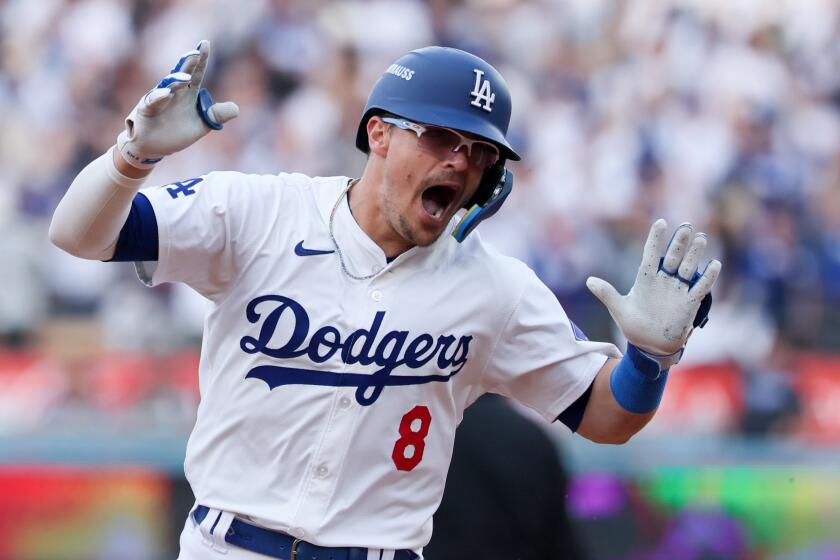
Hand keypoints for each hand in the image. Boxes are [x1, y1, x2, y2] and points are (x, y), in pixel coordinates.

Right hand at [117, 40, 238, 168]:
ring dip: (176, 81)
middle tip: (197, 52)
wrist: (153, 147)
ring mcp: (159, 99)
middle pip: (182, 74)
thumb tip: (236, 109)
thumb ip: (217, 115)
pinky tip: (165, 94)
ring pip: (168, 86)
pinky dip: (158, 97)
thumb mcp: (201, 125)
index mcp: (188, 93)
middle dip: (188, 63)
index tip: (205, 43)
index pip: (196, 73)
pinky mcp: (146, 109)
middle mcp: (174, 92)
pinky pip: (152, 101)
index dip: (201, 59)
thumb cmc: (176, 132)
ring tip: (185, 78)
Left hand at [586, 219, 720, 359]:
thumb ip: (607, 294)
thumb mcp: (618, 309)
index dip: (655, 239)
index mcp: (645, 278)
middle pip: (672, 256)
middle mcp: (663, 280)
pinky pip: (700, 287)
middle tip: (686, 226)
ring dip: (694, 254)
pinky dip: (707, 277)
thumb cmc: (633, 325)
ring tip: (701, 238)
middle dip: (679, 242)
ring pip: (687, 267)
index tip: (661, 222)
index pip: (651, 253)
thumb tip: (589, 280)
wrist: (649, 344)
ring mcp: (678, 289)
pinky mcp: (689, 302)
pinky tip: (714, 264)